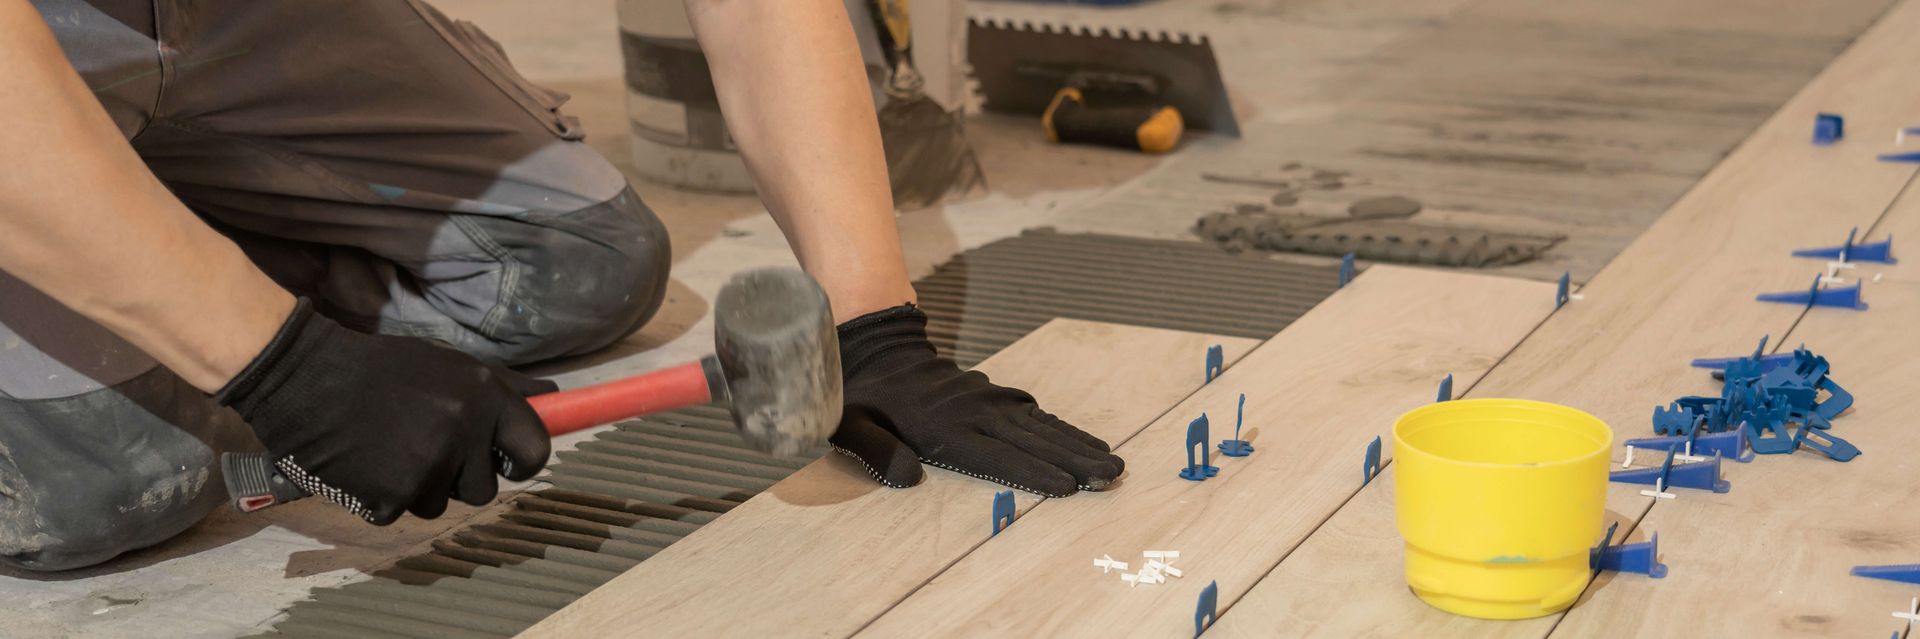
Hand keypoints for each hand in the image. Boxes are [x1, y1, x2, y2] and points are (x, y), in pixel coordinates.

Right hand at [215, 299, 552, 523]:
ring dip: (420, 485)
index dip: (522, 461)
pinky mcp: (391, 498)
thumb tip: (556, 397)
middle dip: (462, 476)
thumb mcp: (451, 364)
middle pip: (485, 489)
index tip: (506, 461)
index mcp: (485, 397)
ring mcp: (427, 468)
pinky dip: (383, 496)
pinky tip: (365, 462)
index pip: (536, 451)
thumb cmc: (383, 368)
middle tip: (425, 446)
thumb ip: (505, 387)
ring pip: (441, 503)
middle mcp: (462, 434)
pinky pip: (401, 512)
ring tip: (388, 447)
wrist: (306, 377)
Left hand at [828, 305, 1123, 495]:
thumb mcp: (852, 426)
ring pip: (1040, 424)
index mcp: (943, 427)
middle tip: (1113, 475)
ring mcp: (986, 399)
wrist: (876, 346)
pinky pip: (1033, 412)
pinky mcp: (991, 393)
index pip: (997, 455)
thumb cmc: (862, 397)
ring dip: (1077, 444)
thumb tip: (907, 478)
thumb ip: (877, 452)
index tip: (1070, 486)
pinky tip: (1082, 441)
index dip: (1034, 472)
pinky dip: (1060, 427)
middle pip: (1033, 440)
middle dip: (1075, 459)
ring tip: (1112, 462)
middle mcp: (973, 412)